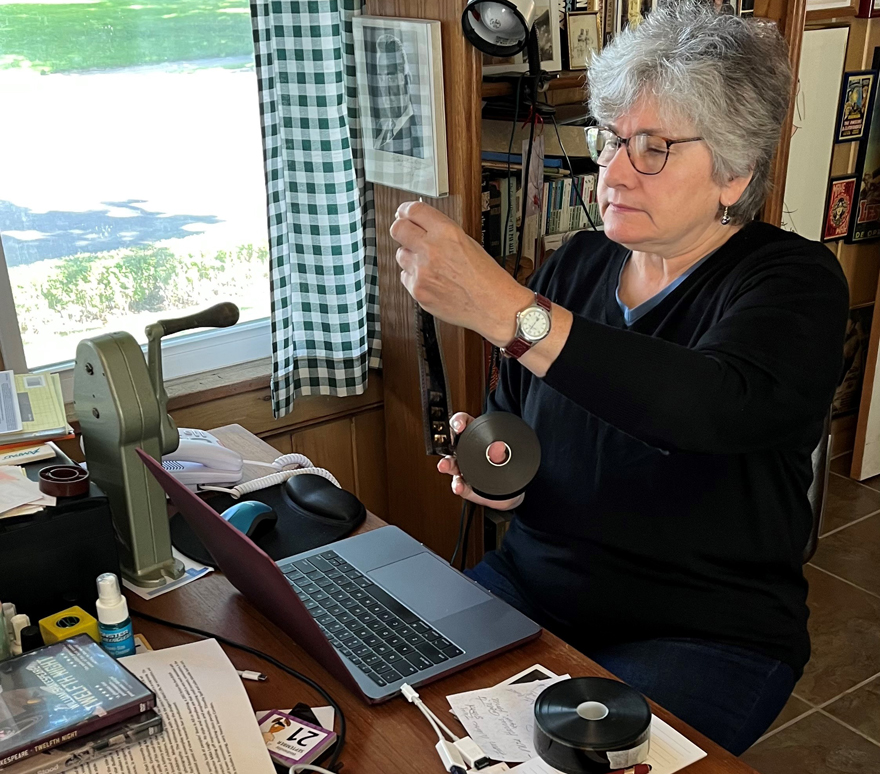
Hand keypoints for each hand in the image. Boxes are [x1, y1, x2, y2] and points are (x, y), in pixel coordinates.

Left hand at [390, 201, 532, 346]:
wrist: (493, 306)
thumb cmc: (487, 278)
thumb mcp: (469, 243)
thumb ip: (443, 234)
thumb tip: (422, 228)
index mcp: (447, 233)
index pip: (413, 210)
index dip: (405, 210)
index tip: (403, 213)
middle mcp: (432, 249)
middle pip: (397, 229)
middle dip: (401, 230)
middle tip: (406, 234)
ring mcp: (422, 271)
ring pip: (400, 255)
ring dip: (410, 256)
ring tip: (428, 263)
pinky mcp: (417, 290)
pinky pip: (405, 277)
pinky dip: (414, 277)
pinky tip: (431, 279)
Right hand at [437, 412, 524, 510]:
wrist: (510, 488)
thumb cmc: (505, 462)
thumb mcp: (505, 453)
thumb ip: (502, 453)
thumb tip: (499, 449)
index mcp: (473, 436)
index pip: (463, 423)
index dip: (459, 421)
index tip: (459, 426)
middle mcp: (465, 452)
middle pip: (451, 445)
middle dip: (446, 445)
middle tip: (448, 444)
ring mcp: (464, 468)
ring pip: (451, 465)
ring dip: (447, 464)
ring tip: (444, 466)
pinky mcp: (466, 485)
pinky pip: (460, 485)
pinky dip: (458, 486)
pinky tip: (459, 486)